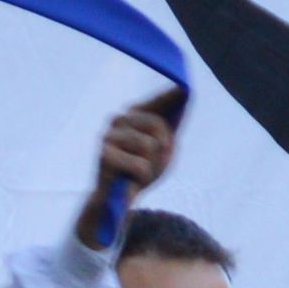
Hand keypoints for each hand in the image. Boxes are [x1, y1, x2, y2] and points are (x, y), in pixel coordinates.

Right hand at [94, 91, 181, 216]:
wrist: (116, 200)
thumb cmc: (141, 172)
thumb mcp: (161, 152)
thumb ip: (169, 132)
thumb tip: (177, 115)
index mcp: (133, 116)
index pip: (158, 102)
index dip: (171, 94)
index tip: (184, 87)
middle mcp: (119, 119)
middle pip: (158, 125)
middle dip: (163, 151)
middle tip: (151, 165)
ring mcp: (109, 135)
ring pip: (150, 146)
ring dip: (152, 167)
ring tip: (139, 172)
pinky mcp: (104, 154)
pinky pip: (141, 165)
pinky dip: (142, 178)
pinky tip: (130, 179)